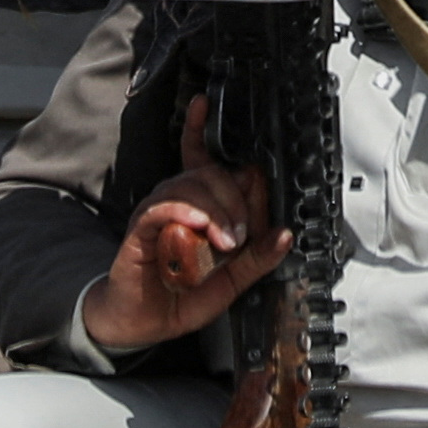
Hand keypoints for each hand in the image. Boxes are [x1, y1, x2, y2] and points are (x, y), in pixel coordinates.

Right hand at [80, 95, 290, 355]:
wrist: (144, 323)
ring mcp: (158, 212)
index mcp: (199, 206)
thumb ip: (257, 258)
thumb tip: (285, 235)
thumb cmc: (183, 295)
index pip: (198, 156)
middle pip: (210, 173)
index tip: (201, 104)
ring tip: (226, 241)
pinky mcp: (142, 229)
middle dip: (236, 198)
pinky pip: (164, 207)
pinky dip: (186, 212)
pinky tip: (198, 225)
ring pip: (191, 187)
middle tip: (242, 233)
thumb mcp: (232, 280)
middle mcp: (178, 201)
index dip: (199, 128)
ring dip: (217, 210)